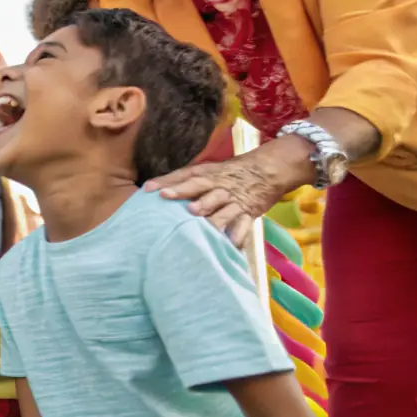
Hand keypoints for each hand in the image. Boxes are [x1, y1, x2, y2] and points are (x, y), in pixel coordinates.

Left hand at [144, 146, 291, 247]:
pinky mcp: (248, 214)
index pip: (184, 176)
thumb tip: (150, 189)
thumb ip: (182, 179)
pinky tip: (230, 246)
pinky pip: (243, 227)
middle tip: (172, 201)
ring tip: (204, 226)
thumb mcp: (207, 170)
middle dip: (186, 194)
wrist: (268, 169)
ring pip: (223, 210)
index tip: (148, 189)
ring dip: (213, 218)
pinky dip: (237, 237)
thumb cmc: (229, 173)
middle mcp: (219, 187)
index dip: (167, 182)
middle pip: (202, 189)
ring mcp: (234, 201)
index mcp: (208, 174)